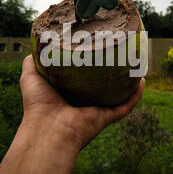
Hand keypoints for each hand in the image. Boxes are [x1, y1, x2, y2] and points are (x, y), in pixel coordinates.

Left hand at [20, 55, 144, 151]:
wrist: (48, 129)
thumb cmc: (37, 104)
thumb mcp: (30, 76)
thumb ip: (33, 60)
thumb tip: (38, 44)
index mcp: (67, 93)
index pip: (81, 77)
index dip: (89, 64)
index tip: (96, 48)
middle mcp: (83, 102)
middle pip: (101, 85)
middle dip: (111, 71)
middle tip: (119, 54)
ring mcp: (96, 110)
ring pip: (117, 95)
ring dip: (127, 83)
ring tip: (136, 66)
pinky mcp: (106, 117)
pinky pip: (125, 106)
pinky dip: (135, 96)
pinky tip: (142, 81)